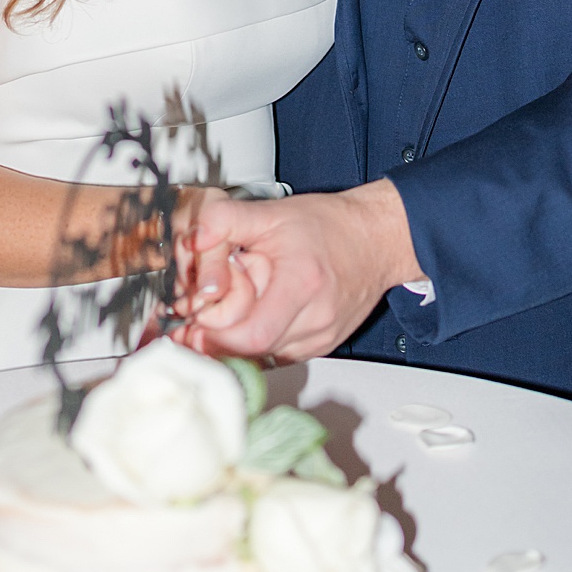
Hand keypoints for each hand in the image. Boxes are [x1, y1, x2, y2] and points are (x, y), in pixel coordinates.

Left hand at [179, 180, 422, 363]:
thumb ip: (225, 222)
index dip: (215, 328)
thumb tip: (192, 240)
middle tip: (219, 304)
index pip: (247, 336)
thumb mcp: (272, 213)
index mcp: (301, 285)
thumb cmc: (331, 225)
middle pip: (249, 352)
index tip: (204, 308)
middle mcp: (315, 319)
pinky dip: (261, 339)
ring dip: (241, 337)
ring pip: (261, 359)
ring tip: (250, 302)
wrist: (378, 238)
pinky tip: (266, 311)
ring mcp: (321, 338)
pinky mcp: (321, 347)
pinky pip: (277, 355)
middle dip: (223, 332)